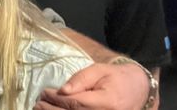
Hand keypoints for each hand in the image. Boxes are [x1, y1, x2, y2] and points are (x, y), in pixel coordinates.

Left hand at [33, 62, 149, 109]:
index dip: (57, 99)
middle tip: (37, 103)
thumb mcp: (98, 70)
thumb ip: (80, 79)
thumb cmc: (116, 77)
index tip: (44, 93)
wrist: (139, 89)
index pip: (76, 103)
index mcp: (108, 102)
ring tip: (41, 109)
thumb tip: (62, 90)